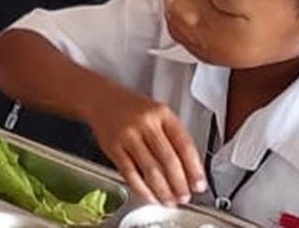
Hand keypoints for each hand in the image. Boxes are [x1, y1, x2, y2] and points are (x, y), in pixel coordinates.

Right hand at [85, 85, 204, 206]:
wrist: (100, 99)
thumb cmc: (132, 109)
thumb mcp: (157, 114)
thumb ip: (173, 137)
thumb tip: (189, 171)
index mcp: (162, 114)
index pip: (184, 144)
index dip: (194, 168)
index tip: (199, 184)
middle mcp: (146, 123)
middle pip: (168, 159)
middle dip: (179, 183)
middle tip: (184, 196)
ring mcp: (128, 135)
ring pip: (150, 169)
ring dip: (162, 190)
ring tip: (169, 200)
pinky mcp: (113, 147)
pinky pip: (130, 173)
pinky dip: (141, 189)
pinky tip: (149, 196)